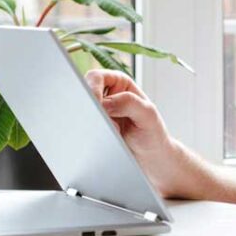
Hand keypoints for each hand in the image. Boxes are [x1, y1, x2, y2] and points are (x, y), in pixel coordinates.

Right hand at [84, 69, 178, 190]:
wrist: (151, 158)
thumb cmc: (153, 133)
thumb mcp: (148, 114)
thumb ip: (129, 103)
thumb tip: (105, 102)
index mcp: (120, 83)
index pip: (97, 77)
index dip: (92, 88)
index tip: (96, 103)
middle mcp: (107, 95)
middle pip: (84, 92)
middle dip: (90, 107)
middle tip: (102, 121)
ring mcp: (99, 113)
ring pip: (82, 112)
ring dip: (93, 122)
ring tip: (113, 132)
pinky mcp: (95, 129)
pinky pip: (83, 128)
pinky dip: (91, 133)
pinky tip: (107, 139)